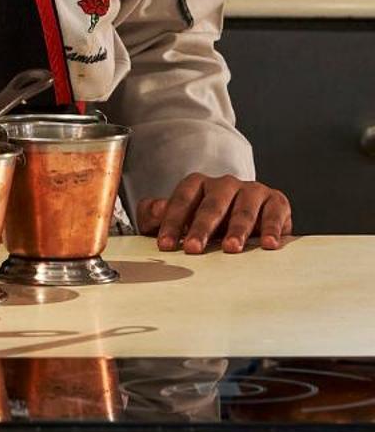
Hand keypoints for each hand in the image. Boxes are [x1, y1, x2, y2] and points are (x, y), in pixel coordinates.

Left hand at [139, 175, 290, 253]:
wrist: (250, 219)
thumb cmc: (208, 221)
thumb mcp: (180, 219)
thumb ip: (157, 215)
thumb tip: (155, 210)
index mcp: (198, 184)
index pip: (182, 200)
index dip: (172, 222)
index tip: (165, 245)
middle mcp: (225, 184)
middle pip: (212, 205)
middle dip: (201, 228)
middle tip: (194, 248)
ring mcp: (252, 191)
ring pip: (243, 209)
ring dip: (237, 229)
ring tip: (231, 248)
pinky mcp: (277, 201)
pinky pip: (274, 213)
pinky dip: (272, 229)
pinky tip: (267, 244)